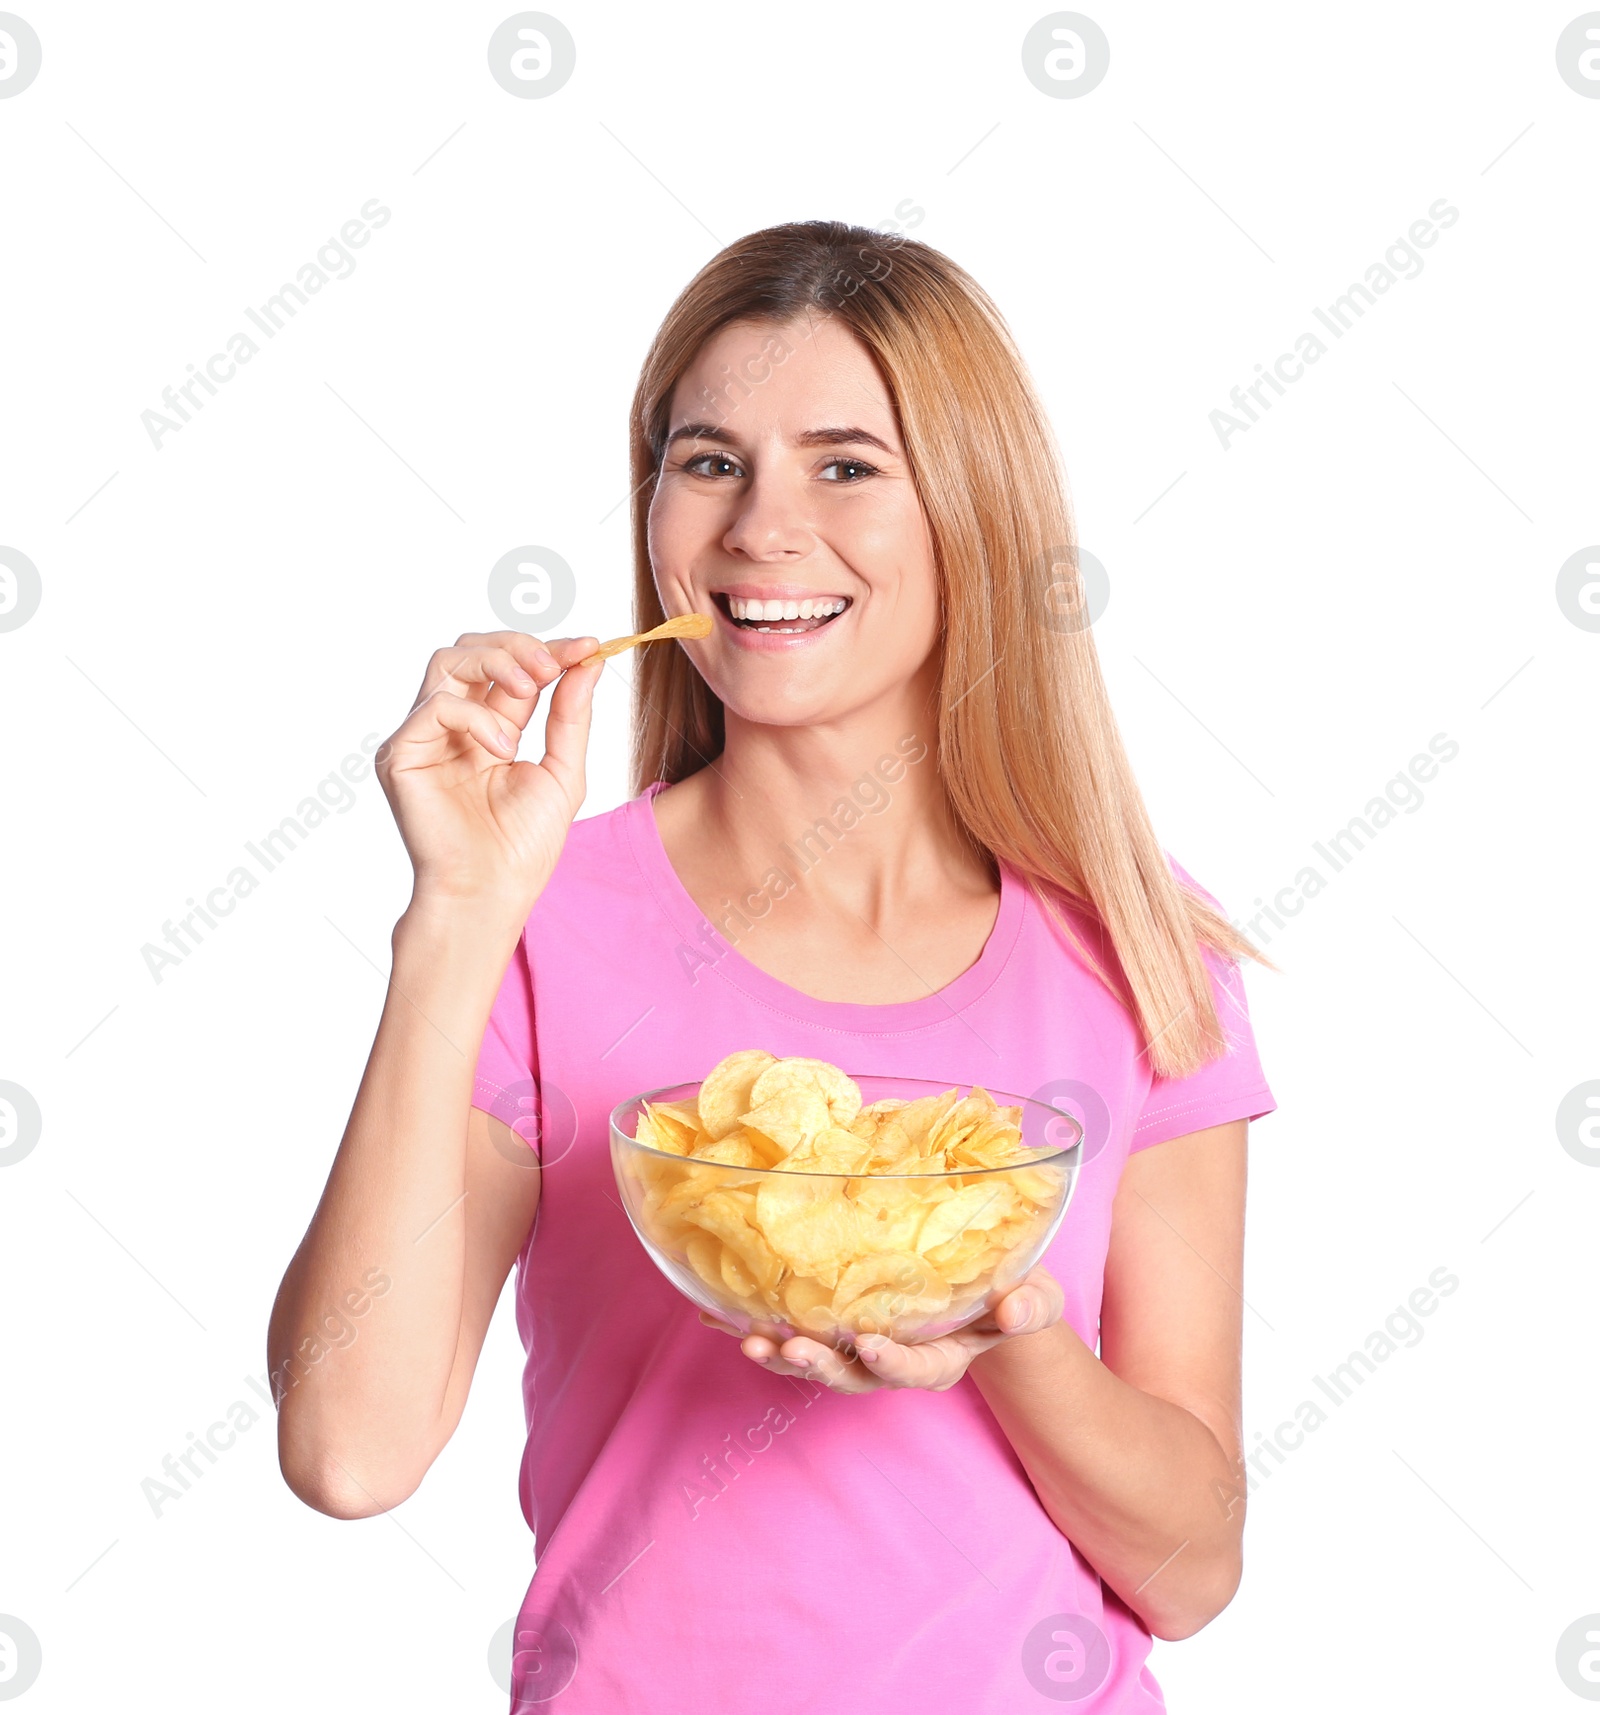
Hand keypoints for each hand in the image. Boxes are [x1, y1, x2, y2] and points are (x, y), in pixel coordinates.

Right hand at [375, 630, 602, 915]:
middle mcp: (452, 727)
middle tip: (554, 665)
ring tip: (532, 689)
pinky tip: (502, 748)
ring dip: (498, 663)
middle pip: (471, 650)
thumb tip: (589, 662)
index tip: (588, 646)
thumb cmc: (522, 845)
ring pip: (447, 661)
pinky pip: (435, 705)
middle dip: (518, 647)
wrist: (490, 891)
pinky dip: (476, 715)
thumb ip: (571, 716)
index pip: (511, 670)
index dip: (547, 651)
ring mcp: (423, 737)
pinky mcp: (400, 753)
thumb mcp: (562, 770)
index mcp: (489, 729)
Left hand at [697, 1266, 1063, 1394]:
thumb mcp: (1033, 1300)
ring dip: (782, 1354)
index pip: (913, 1369)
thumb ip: (1028, 1308)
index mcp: (940, 1358)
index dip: (891, 1362)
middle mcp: (895, 1361)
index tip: (870, 1344)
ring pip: (818, 1363)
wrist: (986, 1291)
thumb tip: (1014, 1309)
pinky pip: (797, 1334)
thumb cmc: (1011, 1294)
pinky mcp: (839, 1331)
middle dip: (819, 1365)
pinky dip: (759, 1328)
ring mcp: (863, 1349)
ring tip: (748, 1341)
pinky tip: (719, 1315)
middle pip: (852, 1376)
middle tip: (787, 1348)